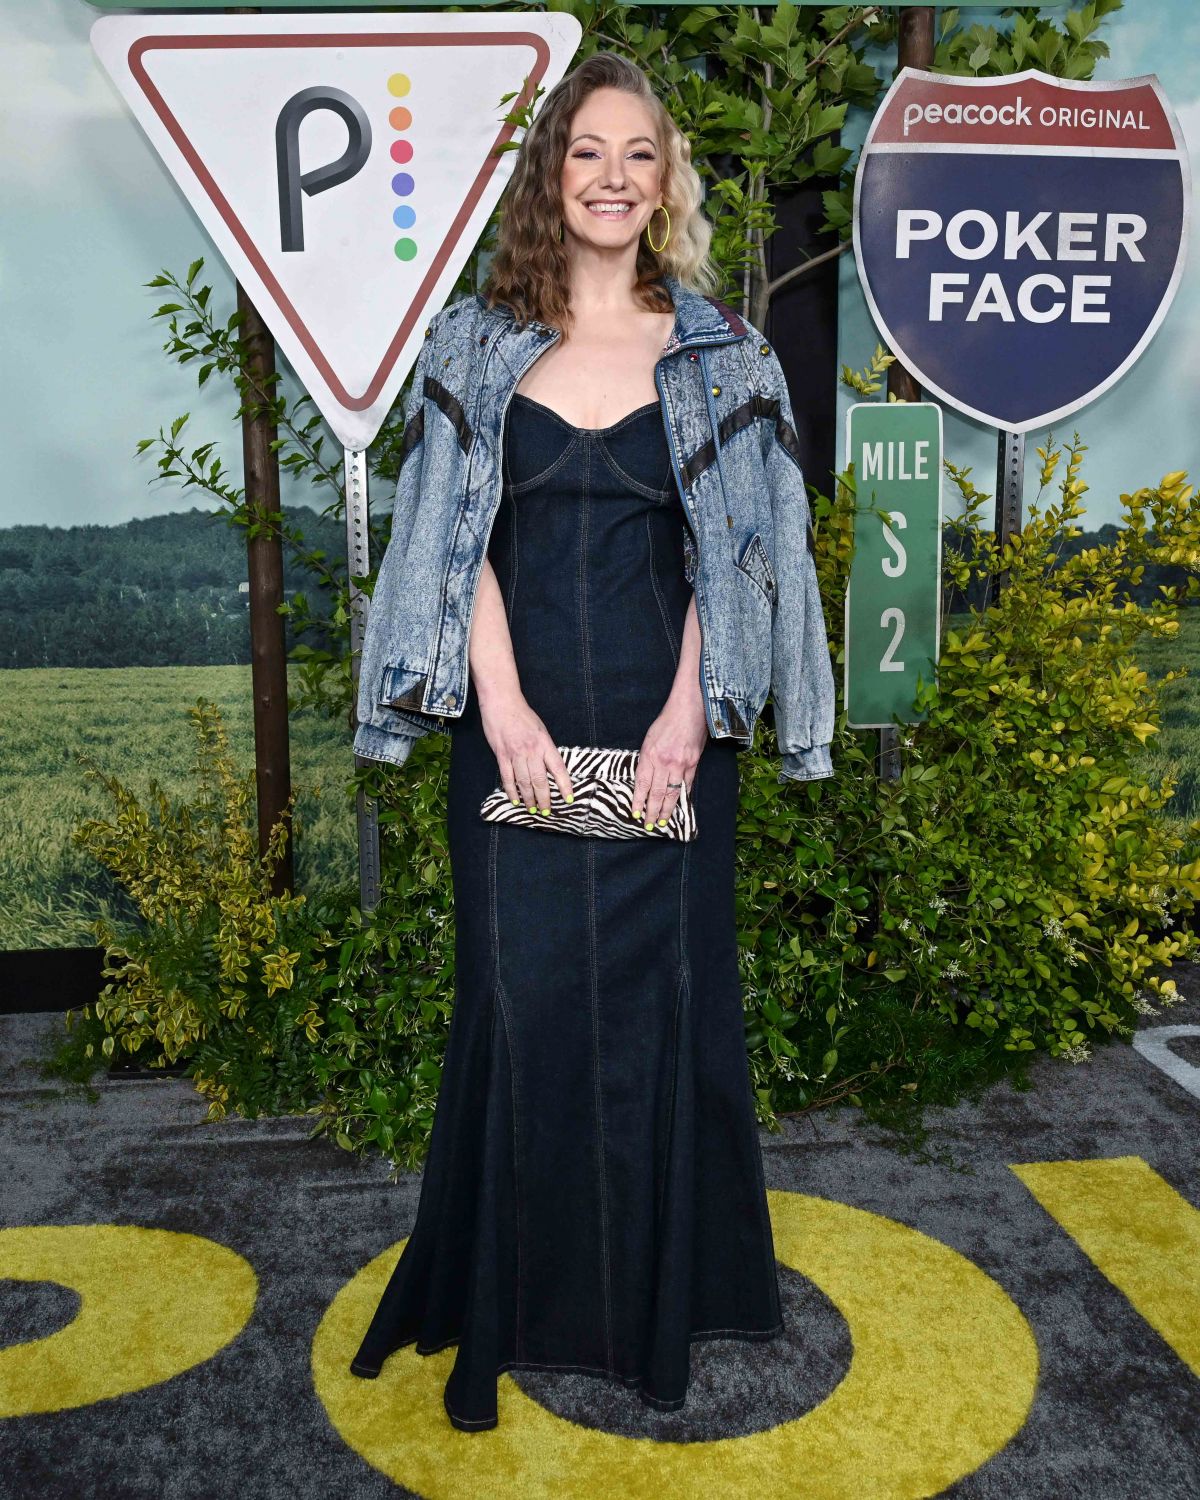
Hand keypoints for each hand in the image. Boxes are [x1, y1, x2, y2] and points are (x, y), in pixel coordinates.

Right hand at [479, 691, 574, 813]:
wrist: (502, 703)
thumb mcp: (541, 730)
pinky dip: (511, 791)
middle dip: (544, 799)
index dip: (564, 786)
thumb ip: (545, 748)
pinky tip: (515, 800)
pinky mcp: (502, 755)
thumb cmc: (523, 715)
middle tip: (547, 812)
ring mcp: (516, 754)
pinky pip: (507, 777)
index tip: (569, 799)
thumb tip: (550, 768)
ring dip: (529, 799)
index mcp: (545, 743)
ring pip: (524, 782)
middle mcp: (532, 751)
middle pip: (540, 780)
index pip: (558, 769)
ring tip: (532, 810)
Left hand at [632, 694, 708, 829]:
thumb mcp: (649, 739)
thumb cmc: (666, 722)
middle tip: (649, 825)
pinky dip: (681, 798)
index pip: (642, 784)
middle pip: (657, 792)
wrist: (689, 709)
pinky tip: (678, 807)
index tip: (635, 814)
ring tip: (663, 822)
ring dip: (667, 810)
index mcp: (649, 754)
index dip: (639, 801)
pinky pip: (686, 785)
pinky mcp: (693, 763)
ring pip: (672, 793)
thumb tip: (645, 781)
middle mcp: (664, 762)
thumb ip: (647, 760)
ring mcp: (680, 764)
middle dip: (652, 811)